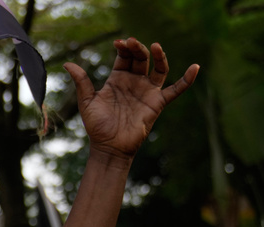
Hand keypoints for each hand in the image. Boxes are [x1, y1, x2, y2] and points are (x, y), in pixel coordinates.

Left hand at [64, 38, 197, 160]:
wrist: (109, 147)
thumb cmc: (97, 126)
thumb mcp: (87, 102)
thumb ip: (81, 82)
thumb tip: (68, 64)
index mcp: (117, 79)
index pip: (124, 57)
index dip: (123, 48)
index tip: (119, 43)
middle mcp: (134, 82)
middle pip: (140, 59)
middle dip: (138, 48)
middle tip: (132, 42)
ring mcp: (147, 91)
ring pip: (158, 68)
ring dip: (159, 56)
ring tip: (155, 46)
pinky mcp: (157, 103)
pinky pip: (176, 90)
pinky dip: (187, 79)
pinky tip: (195, 68)